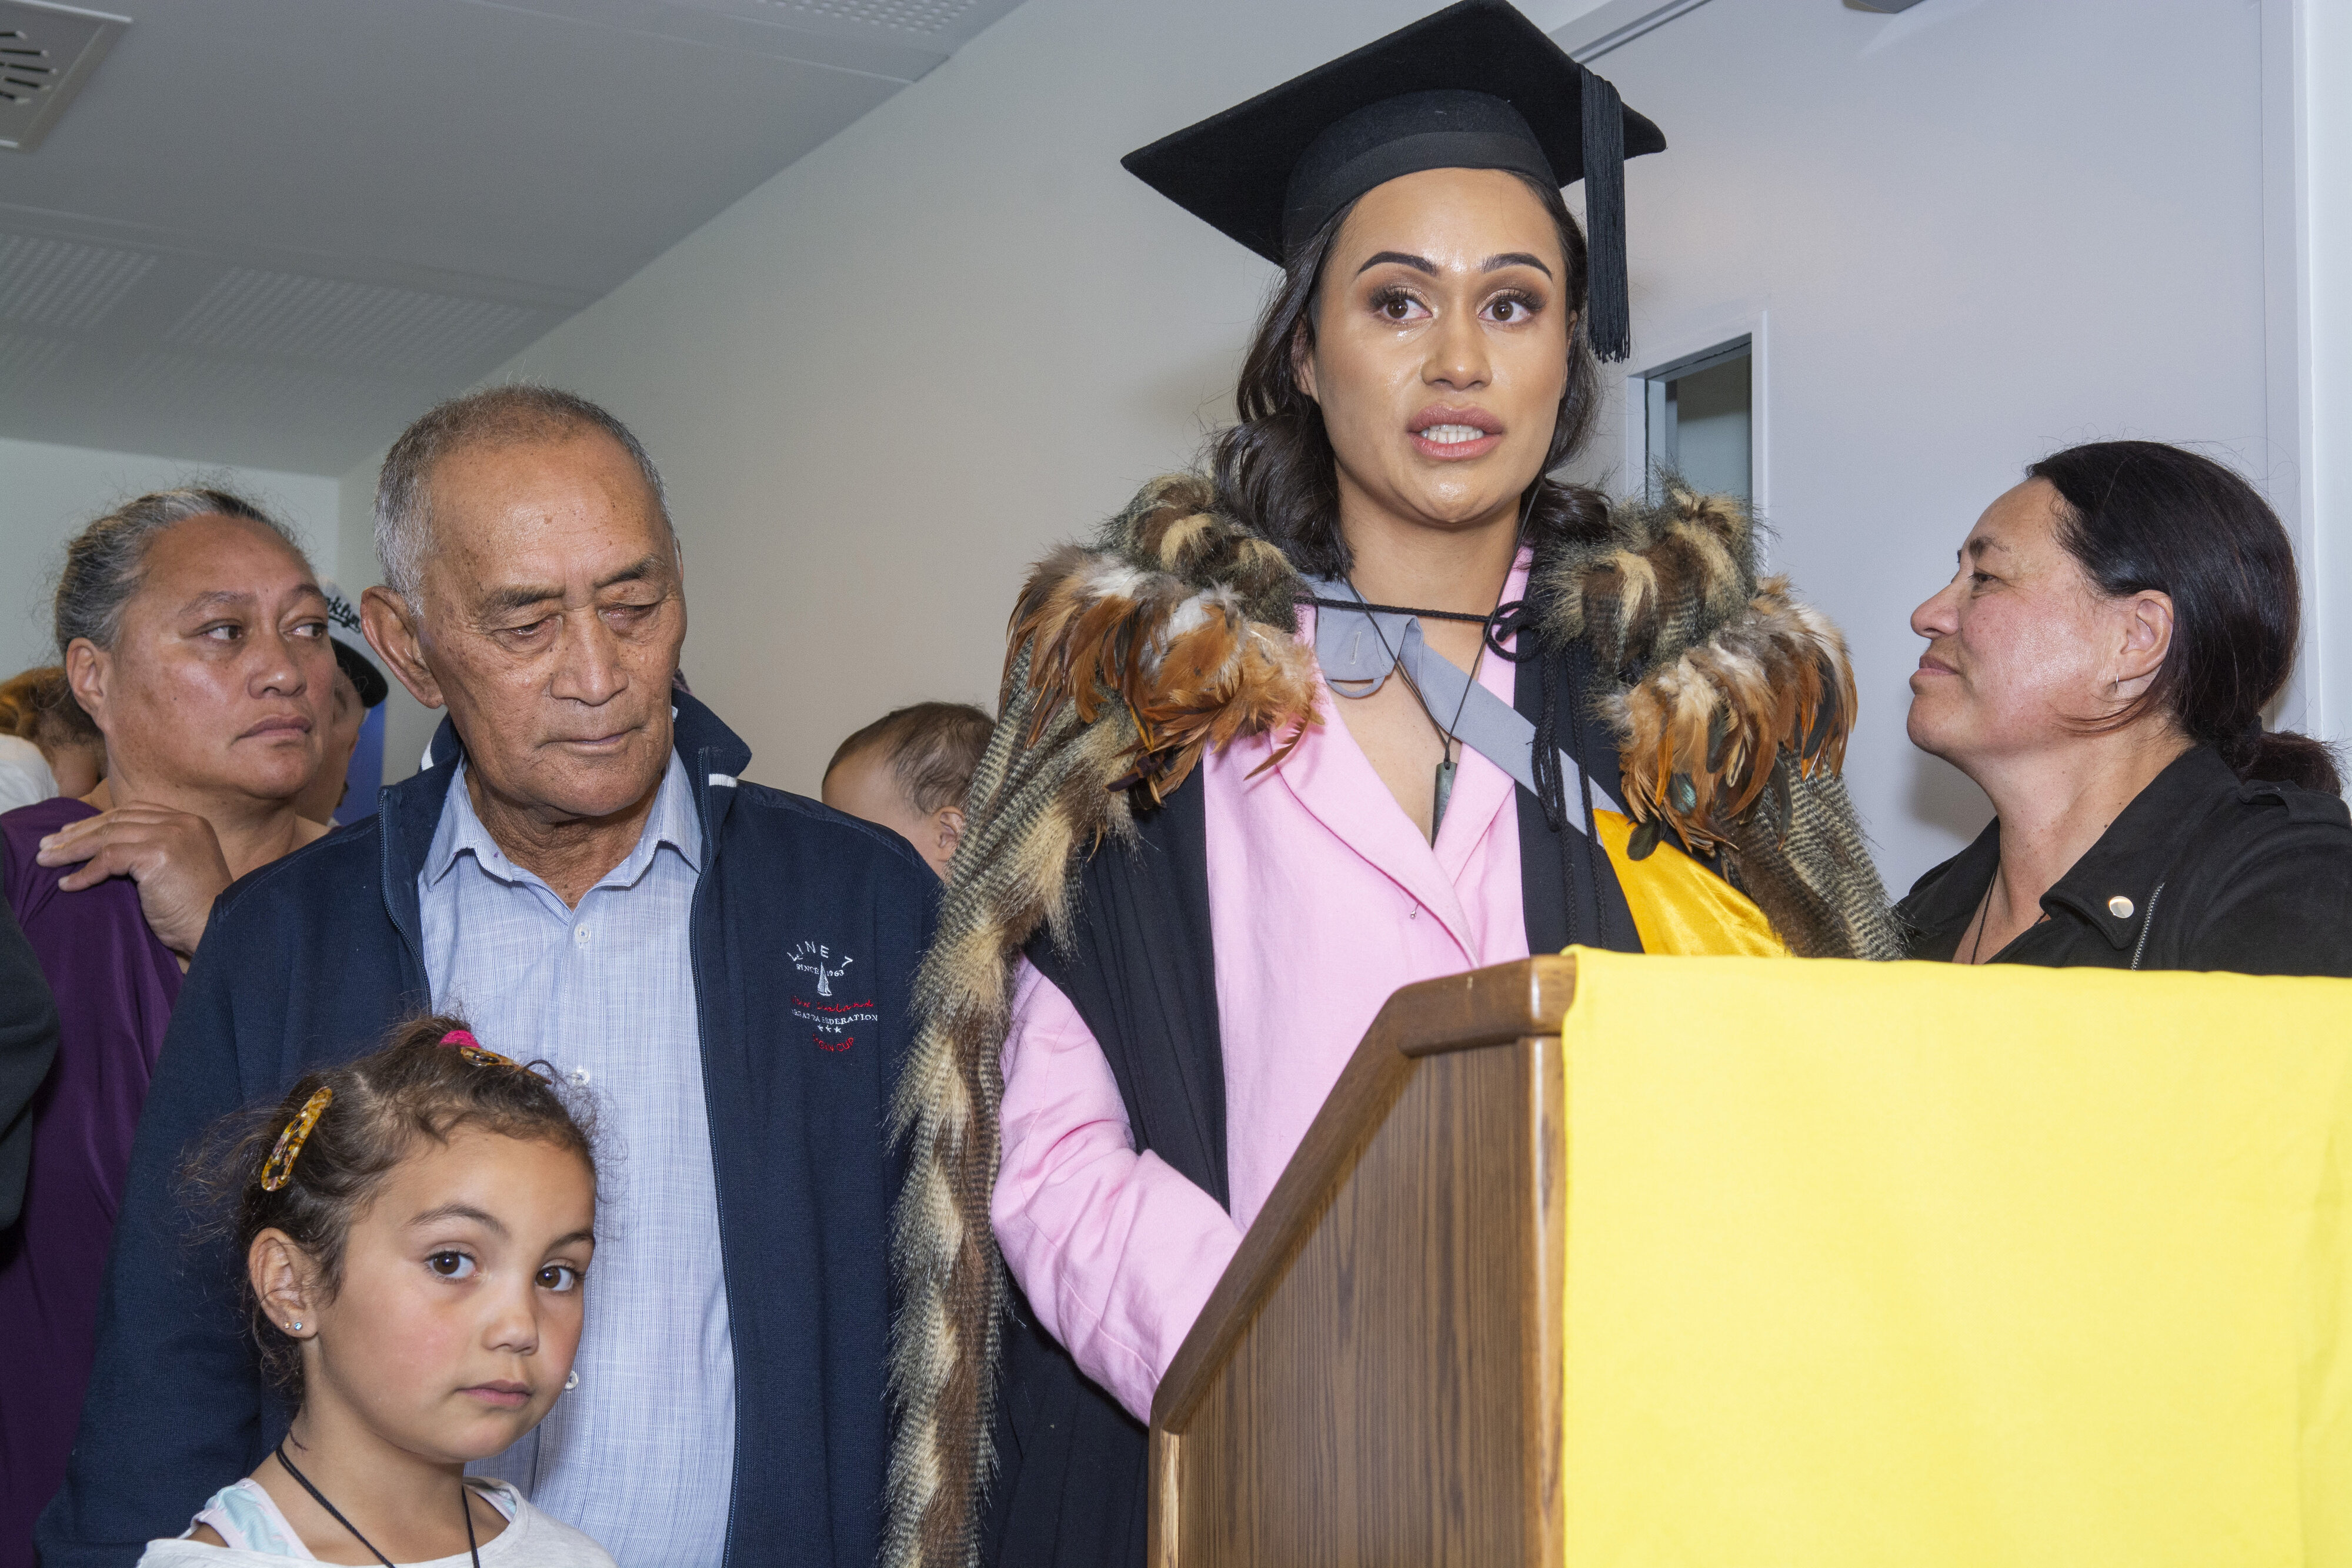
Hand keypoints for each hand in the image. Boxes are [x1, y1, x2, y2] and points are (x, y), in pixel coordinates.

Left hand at [36, 806, 232, 958]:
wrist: (218, 930)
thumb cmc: (196, 909)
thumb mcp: (177, 869)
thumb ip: (154, 850)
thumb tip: (106, 849)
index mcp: (190, 822)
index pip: (135, 811)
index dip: (99, 821)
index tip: (71, 833)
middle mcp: (182, 822)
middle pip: (117, 819)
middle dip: (77, 832)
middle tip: (48, 845)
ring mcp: (171, 836)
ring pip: (108, 835)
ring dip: (71, 850)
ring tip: (46, 861)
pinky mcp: (157, 854)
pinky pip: (107, 858)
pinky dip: (84, 872)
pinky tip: (69, 884)